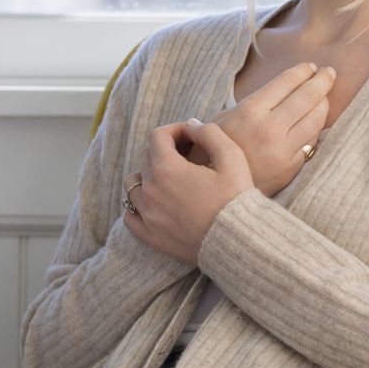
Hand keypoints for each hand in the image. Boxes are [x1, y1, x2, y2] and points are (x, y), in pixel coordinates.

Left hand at [122, 120, 253, 263]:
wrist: (238, 242)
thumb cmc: (236, 199)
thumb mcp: (232, 157)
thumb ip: (209, 133)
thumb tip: (191, 125)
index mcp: (166, 169)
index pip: (158, 136)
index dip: (175, 130)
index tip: (192, 136)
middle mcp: (150, 190)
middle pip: (146, 157)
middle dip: (165, 150)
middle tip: (187, 154)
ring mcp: (147, 215)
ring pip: (133, 184)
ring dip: (148, 175)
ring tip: (170, 178)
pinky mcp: (150, 236)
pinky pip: (130, 216)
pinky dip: (138, 206)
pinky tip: (155, 203)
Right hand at [185, 62, 334, 196]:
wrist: (214, 194)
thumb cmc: (213, 152)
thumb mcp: (220, 121)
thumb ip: (248, 106)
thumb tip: (275, 92)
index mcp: (249, 112)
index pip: (286, 83)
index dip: (302, 71)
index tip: (310, 67)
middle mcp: (269, 128)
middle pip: (307, 97)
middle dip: (322, 80)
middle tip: (328, 73)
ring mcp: (283, 149)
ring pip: (316, 119)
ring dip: (324, 103)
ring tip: (324, 95)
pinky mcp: (291, 167)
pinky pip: (312, 141)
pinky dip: (316, 128)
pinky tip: (316, 121)